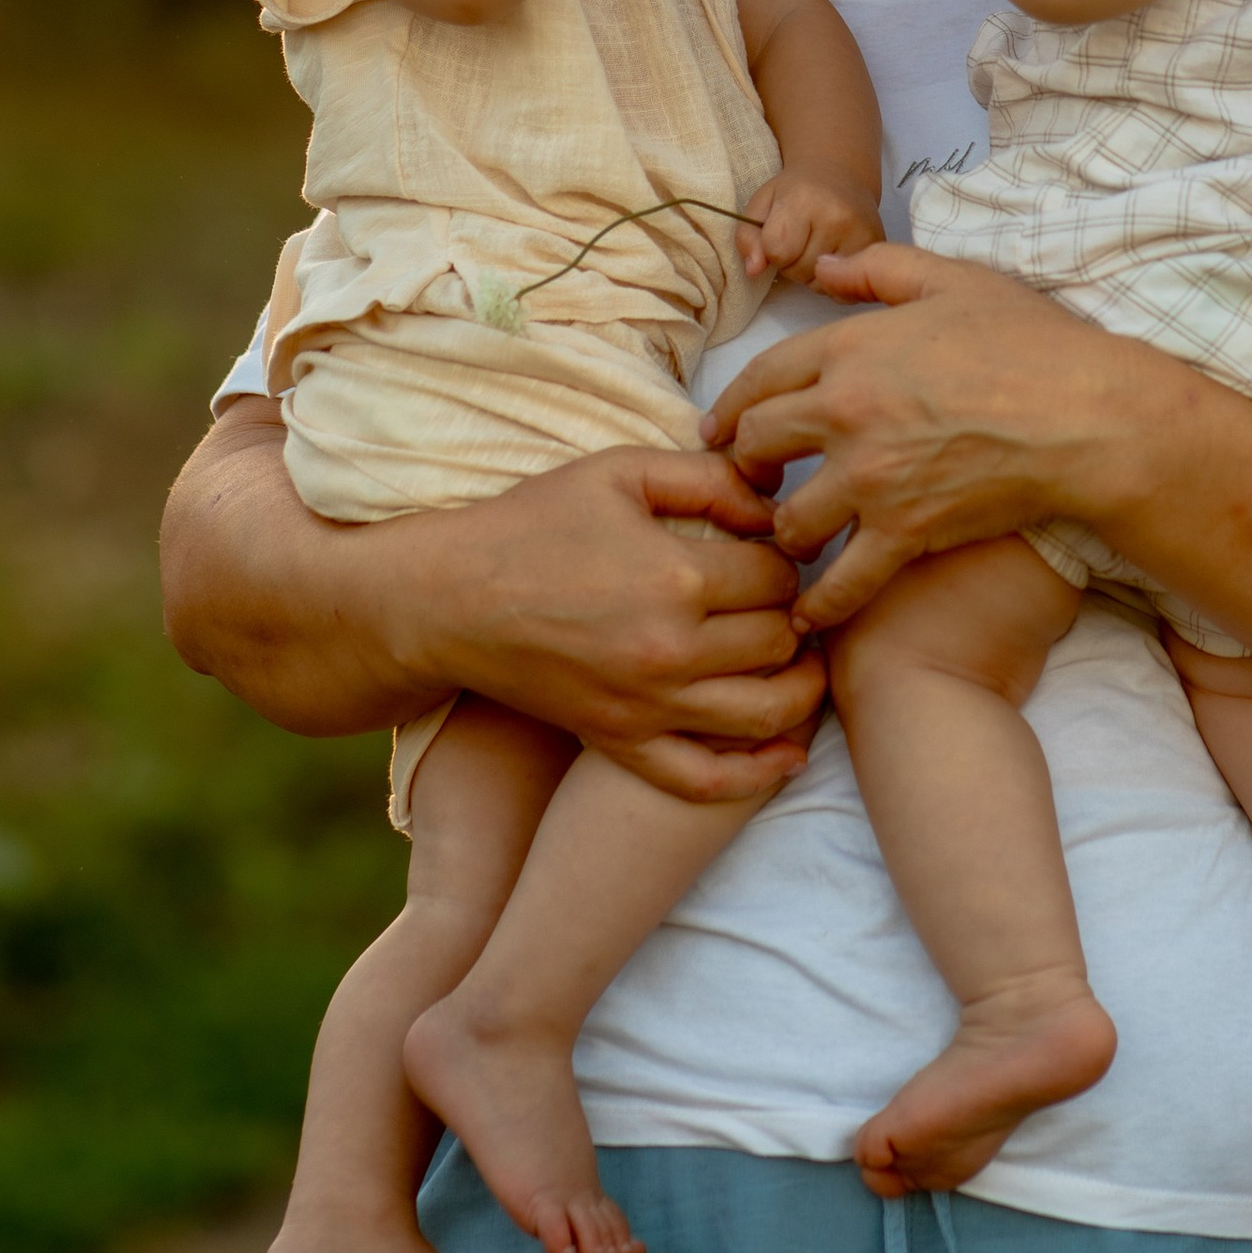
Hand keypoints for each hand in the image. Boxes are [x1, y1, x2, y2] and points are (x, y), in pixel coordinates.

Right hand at [162, 405, 829, 797]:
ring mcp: (646, 706)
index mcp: (675, 575)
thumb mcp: (619, 473)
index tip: (771, 549)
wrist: (450, 599)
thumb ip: (708, 478)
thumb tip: (777, 505)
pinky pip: (705, 779)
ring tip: (801, 660)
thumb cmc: (533, 524)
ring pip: (768, 713)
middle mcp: (669, 650)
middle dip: (794, 615)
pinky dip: (759, 773)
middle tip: (782, 597)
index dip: (787, 558)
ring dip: (801, 687)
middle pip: (782, 642)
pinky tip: (789, 753)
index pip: (778, 577)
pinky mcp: (621, 742)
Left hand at [704, 244, 1131, 626]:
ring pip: (789, 519)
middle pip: (757, 446)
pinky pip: (844, 579)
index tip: (720, 429)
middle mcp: (845, 412)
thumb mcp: (952, 281)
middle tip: (749, 483)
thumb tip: (823, 268)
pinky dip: (821, 604)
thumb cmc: (1031, 343)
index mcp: (850, 348)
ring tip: (788, 541)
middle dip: (745, 467)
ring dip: (782, 533)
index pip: (761, 377)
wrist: (1086, 417)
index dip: (732, 406)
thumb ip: (878, 270)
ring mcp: (872, 477)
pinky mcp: (905, 531)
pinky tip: (807, 618)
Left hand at [739, 161, 885, 283]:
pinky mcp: (876, 247)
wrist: (840, 175)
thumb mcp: (761, 204)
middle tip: (800, 239)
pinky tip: (833, 255)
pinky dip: (834, 280)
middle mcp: (837, 217)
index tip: (780, 234)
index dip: (772, 250)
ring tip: (816, 246)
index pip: (776, 252)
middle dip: (792, 263)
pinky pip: (844, 288)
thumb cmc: (795, 190)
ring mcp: (861, 234)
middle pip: (799, 271)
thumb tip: (753, 270)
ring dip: (812, 273)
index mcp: (804, 201)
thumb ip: (747, 236)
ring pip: (821, 283)